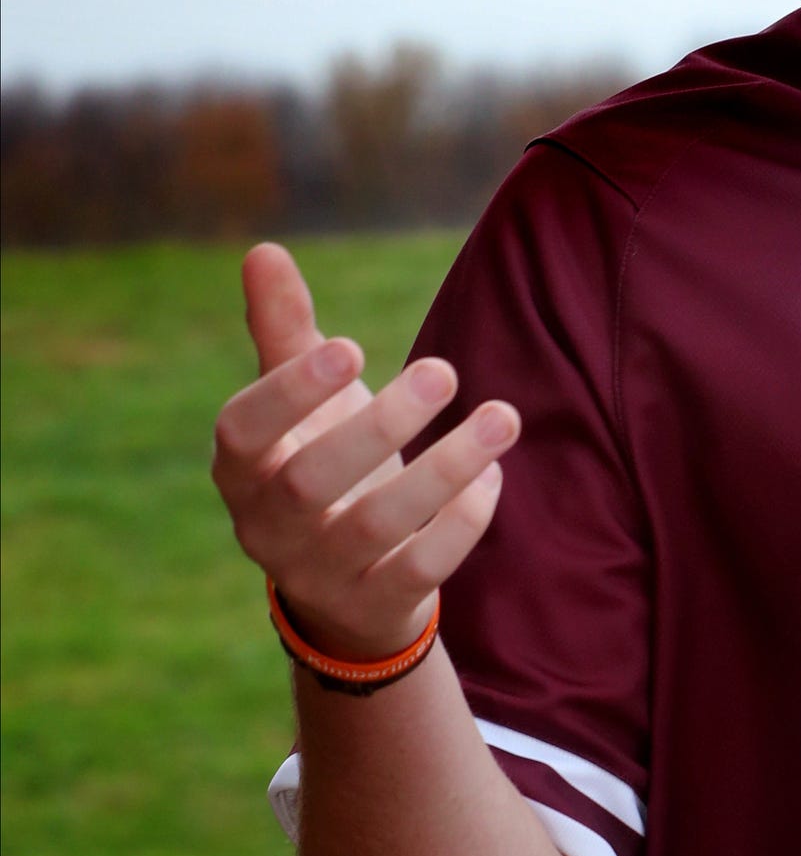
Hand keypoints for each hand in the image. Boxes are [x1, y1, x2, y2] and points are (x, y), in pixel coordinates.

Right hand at [212, 243, 518, 664]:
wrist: (348, 590)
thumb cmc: (323, 468)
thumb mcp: (302, 406)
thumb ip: (286, 333)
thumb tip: (264, 249)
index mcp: (241, 469)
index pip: (242, 431)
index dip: (289, 392)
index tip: (350, 346)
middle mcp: (268, 528)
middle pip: (309, 481)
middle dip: (378, 425)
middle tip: (443, 369)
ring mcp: (322, 574)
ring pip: (376, 526)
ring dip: (444, 468)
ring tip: (503, 416)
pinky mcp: (378, 606)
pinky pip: (422, 569)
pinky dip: (463, 520)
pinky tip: (494, 473)